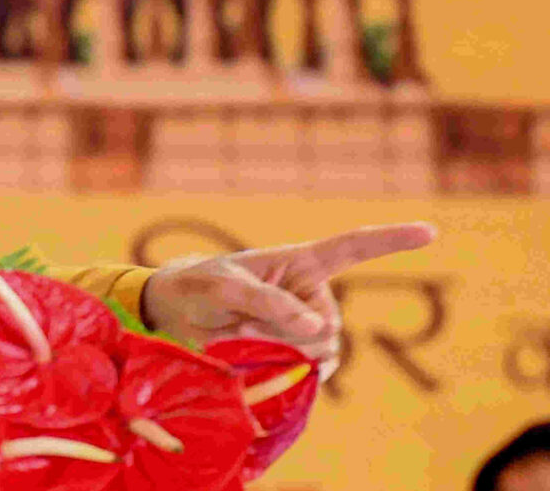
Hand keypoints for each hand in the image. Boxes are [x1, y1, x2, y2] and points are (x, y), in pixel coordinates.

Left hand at [139, 222, 435, 377]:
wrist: (176, 316)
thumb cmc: (199, 286)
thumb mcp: (226, 286)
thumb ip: (270, 303)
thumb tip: (319, 330)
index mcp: (301, 263)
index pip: (354, 247)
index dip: (392, 240)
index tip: (431, 231)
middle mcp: (311, 296)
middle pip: (328, 327)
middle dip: (288, 335)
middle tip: (242, 327)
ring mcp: (304, 329)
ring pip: (319, 356)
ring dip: (279, 354)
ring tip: (241, 339)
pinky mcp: (293, 356)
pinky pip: (308, 374)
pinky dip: (283, 373)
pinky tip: (256, 361)